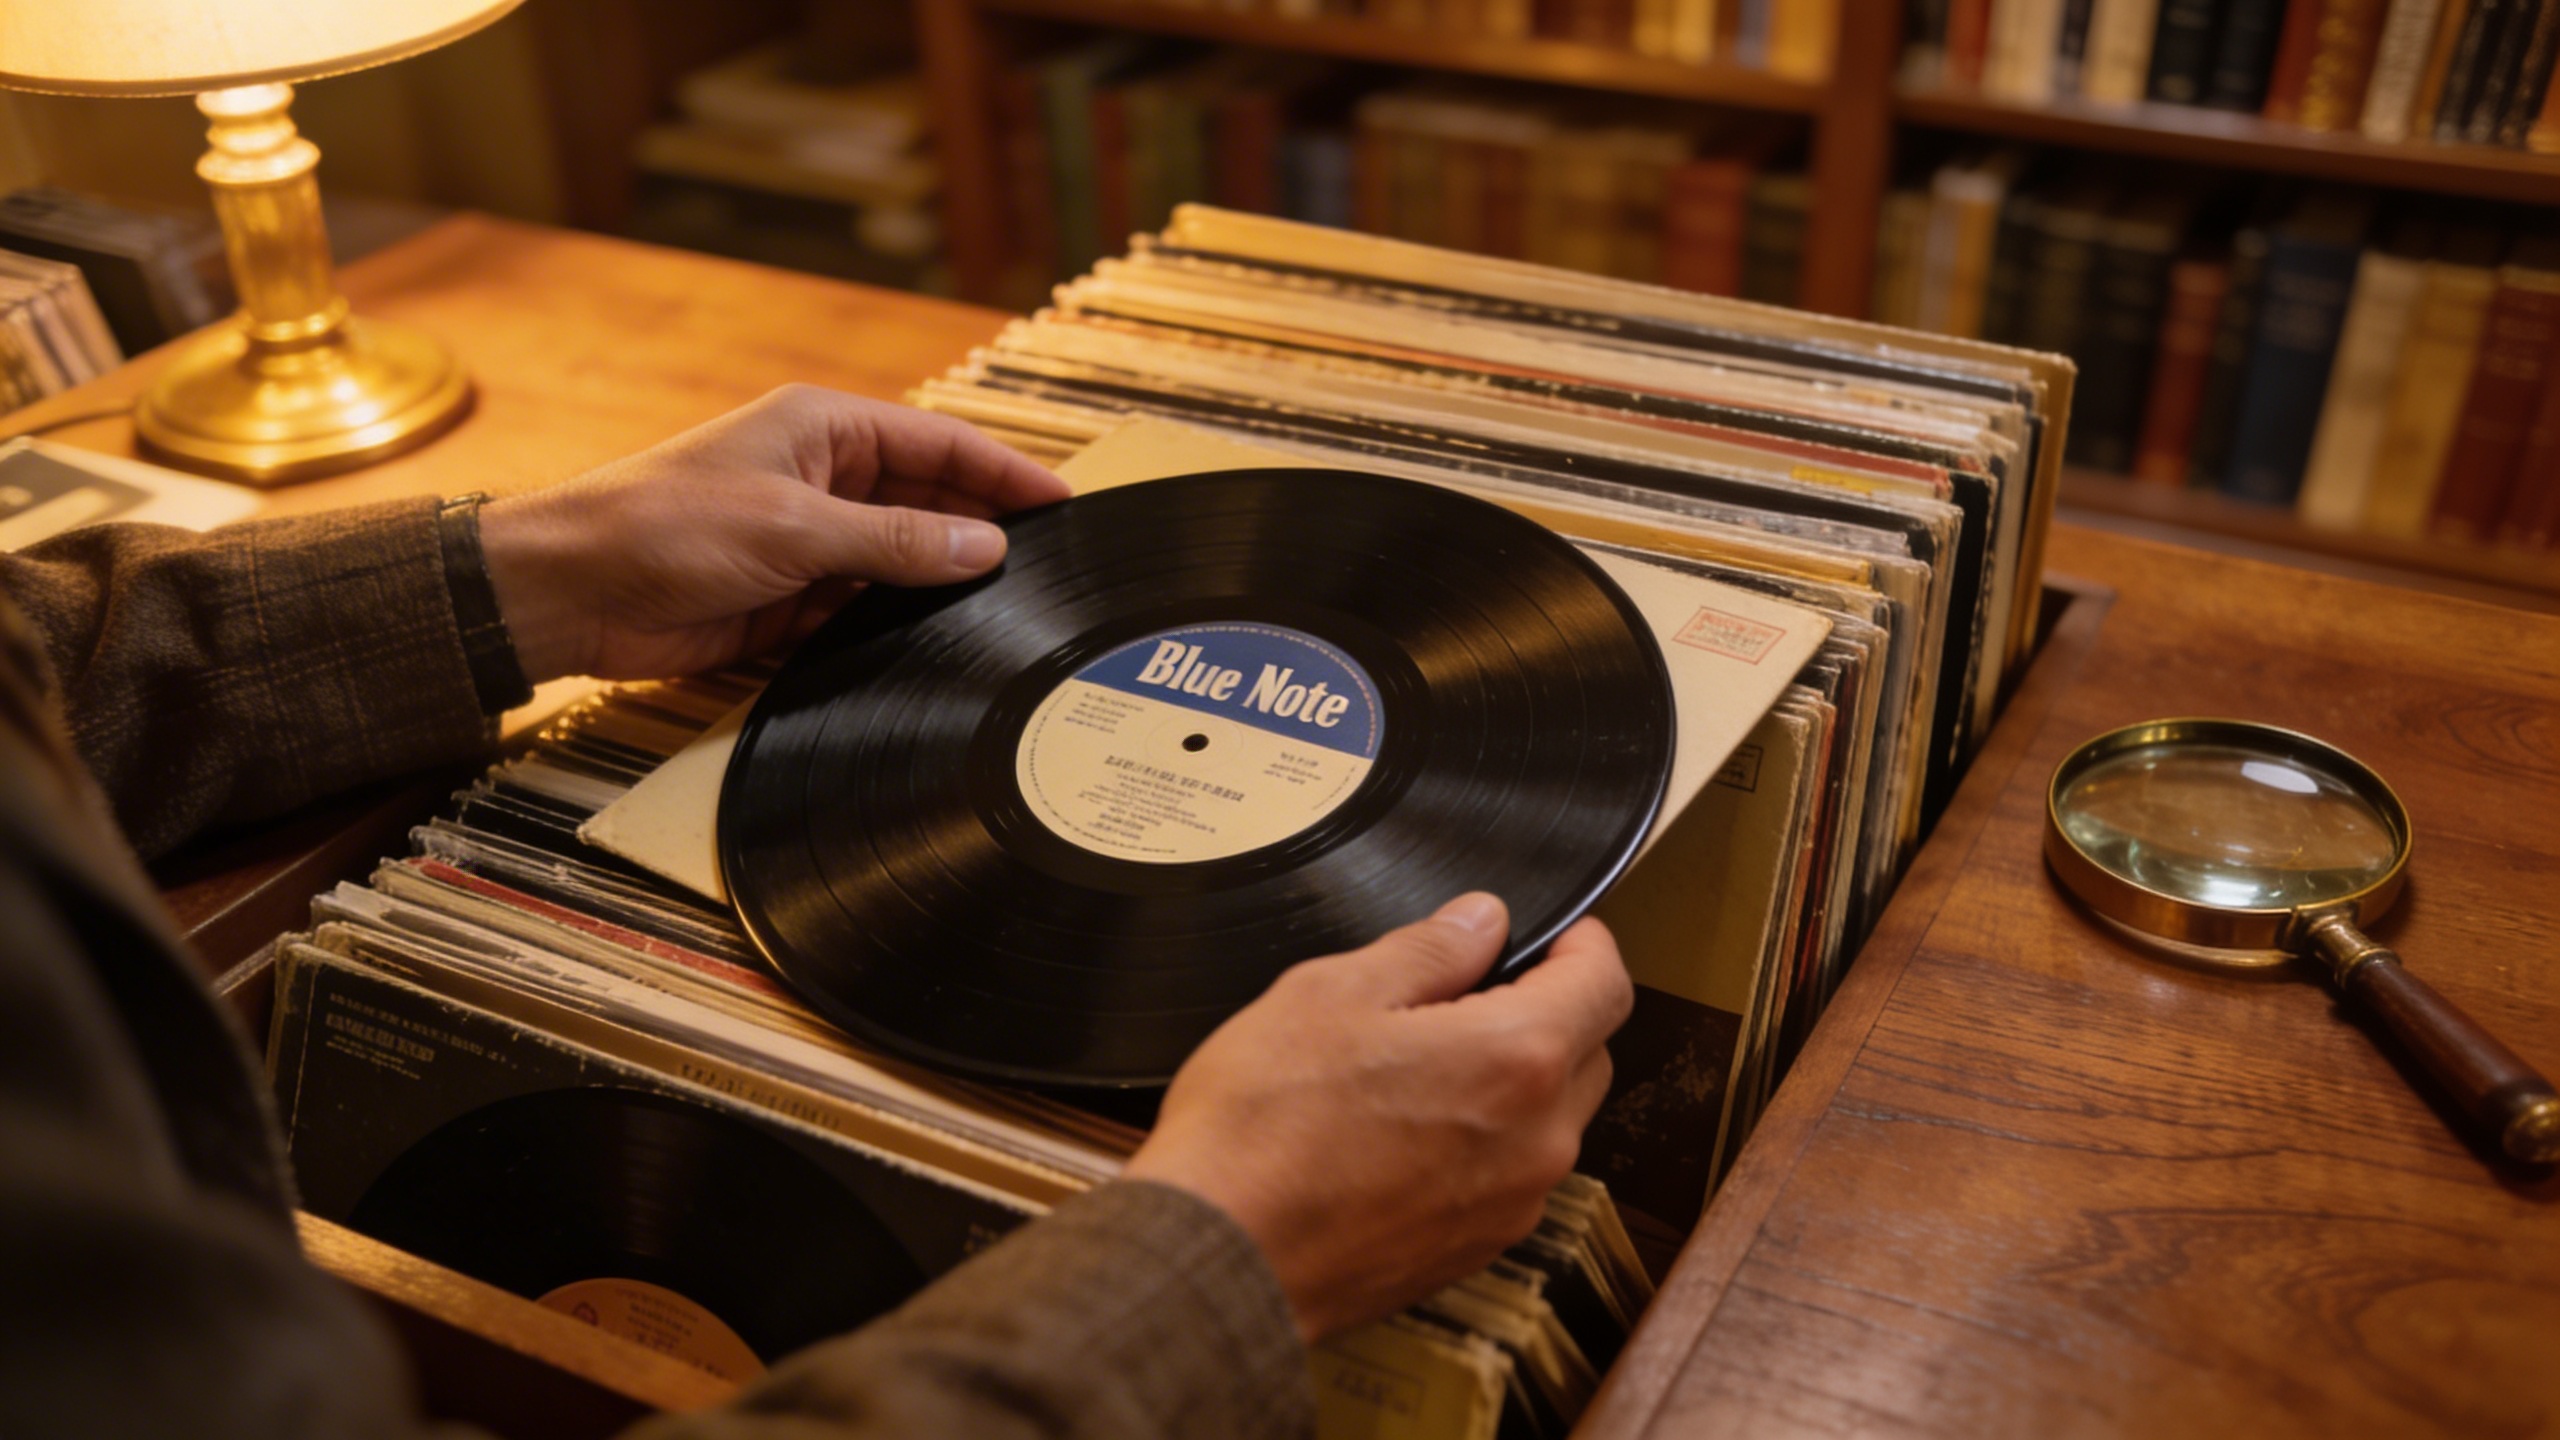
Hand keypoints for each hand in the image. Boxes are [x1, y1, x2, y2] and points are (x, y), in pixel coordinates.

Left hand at [478, 385, 1069, 682]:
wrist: (569, 594)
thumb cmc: (659, 527)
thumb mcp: (793, 528)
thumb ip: (895, 542)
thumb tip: (985, 548)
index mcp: (823, 429)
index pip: (938, 445)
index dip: (1006, 472)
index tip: (1065, 502)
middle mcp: (821, 480)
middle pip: (928, 504)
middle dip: (984, 533)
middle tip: (1054, 568)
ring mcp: (807, 543)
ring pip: (901, 563)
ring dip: (942, 586)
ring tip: (1011, 612)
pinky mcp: (789, 601)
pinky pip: (865, 611)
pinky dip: (898, 625)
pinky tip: (941, 642)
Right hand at [1123, 895, 1632, 1342]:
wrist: (1223, 1258)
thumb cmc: (1263, 1130)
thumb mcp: (1332, 993)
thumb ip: (1427, 950)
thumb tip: (1480, 923)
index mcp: (1515, 1061)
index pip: (1604, 985)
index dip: (1584, 944)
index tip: (1557, 934)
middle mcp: (1536, 1141)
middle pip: (1588, 1054)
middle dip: (1550, 1012)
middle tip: (1472, 993)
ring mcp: (1511, 1206)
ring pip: (1550, 1121)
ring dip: (1515, 1083)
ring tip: (1421, 1066)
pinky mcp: (1474, 1249)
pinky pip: (1509, 1177)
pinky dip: (1483, 1143)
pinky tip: (1404, 1130)